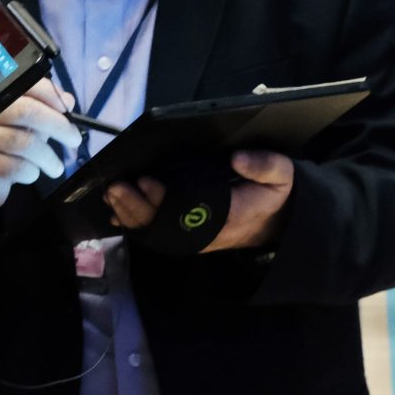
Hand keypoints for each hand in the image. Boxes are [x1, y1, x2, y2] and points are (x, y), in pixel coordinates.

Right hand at [0, 80, 79, 230]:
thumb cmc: (0, 151)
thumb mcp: (23, 127)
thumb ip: (44, 112)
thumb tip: (68, 101)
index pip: (23, 85)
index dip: (49, 93)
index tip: (67, 108)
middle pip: (27, 112)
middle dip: (58, 125)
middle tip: (74, 139)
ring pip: (26, 143)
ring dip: (48, 157)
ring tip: (55, 167)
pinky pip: (18, 167)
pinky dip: (31, 173)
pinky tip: (30, 174)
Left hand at [103, 151, 294, 251]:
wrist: (276, 221)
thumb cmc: (274, 194)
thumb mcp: (282, 176)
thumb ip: (265, 166)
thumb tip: (238, 158)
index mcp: (228, 216)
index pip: (190, 210)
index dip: (164, 198)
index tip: (147, 181)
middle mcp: (207, 231)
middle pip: (165, 223)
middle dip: (137, 205)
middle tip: (117, 187)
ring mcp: (195, 236)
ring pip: (158, 230)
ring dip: (131, 214)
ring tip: (112, 195)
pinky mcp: (188, 235)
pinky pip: (159, 233)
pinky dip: (136, 223)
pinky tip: (117, 213)